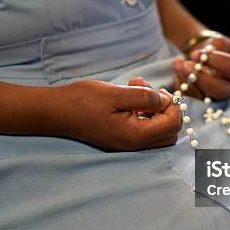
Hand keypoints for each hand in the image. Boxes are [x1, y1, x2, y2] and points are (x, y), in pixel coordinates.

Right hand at [58, 79, 180, 150]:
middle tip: (151, 90)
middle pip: (169, 132)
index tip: (158, 89)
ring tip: (136, 85)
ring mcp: (127, 143)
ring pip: (158, 130)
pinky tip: (130, 94)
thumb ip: (144, 97)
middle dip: (166, 109)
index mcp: (136, 135)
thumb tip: (165, 100)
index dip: (172, 105)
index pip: (172, 125)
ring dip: (154, 108)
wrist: (56, 111)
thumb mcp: (116, 94)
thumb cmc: (82, 101)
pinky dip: (143, 111)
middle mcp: (134, 144)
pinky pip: (143, 128)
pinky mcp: (121, 137)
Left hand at [172, 35, 229, 100]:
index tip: (198, 53)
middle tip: (186, 65)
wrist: (208, 60)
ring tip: (178, 64)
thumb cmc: (217, 50)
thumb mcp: (220, 43)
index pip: (229, 67)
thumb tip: (199, 55)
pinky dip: (179, 84)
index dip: (213, 60)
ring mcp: (214, 98)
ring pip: (201, 97)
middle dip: (200, 78)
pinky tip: (176, 71)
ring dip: (186, 81)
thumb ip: (214, 45)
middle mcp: (229, 88)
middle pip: (218, 90)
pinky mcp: (200, 101)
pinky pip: (189, 98)